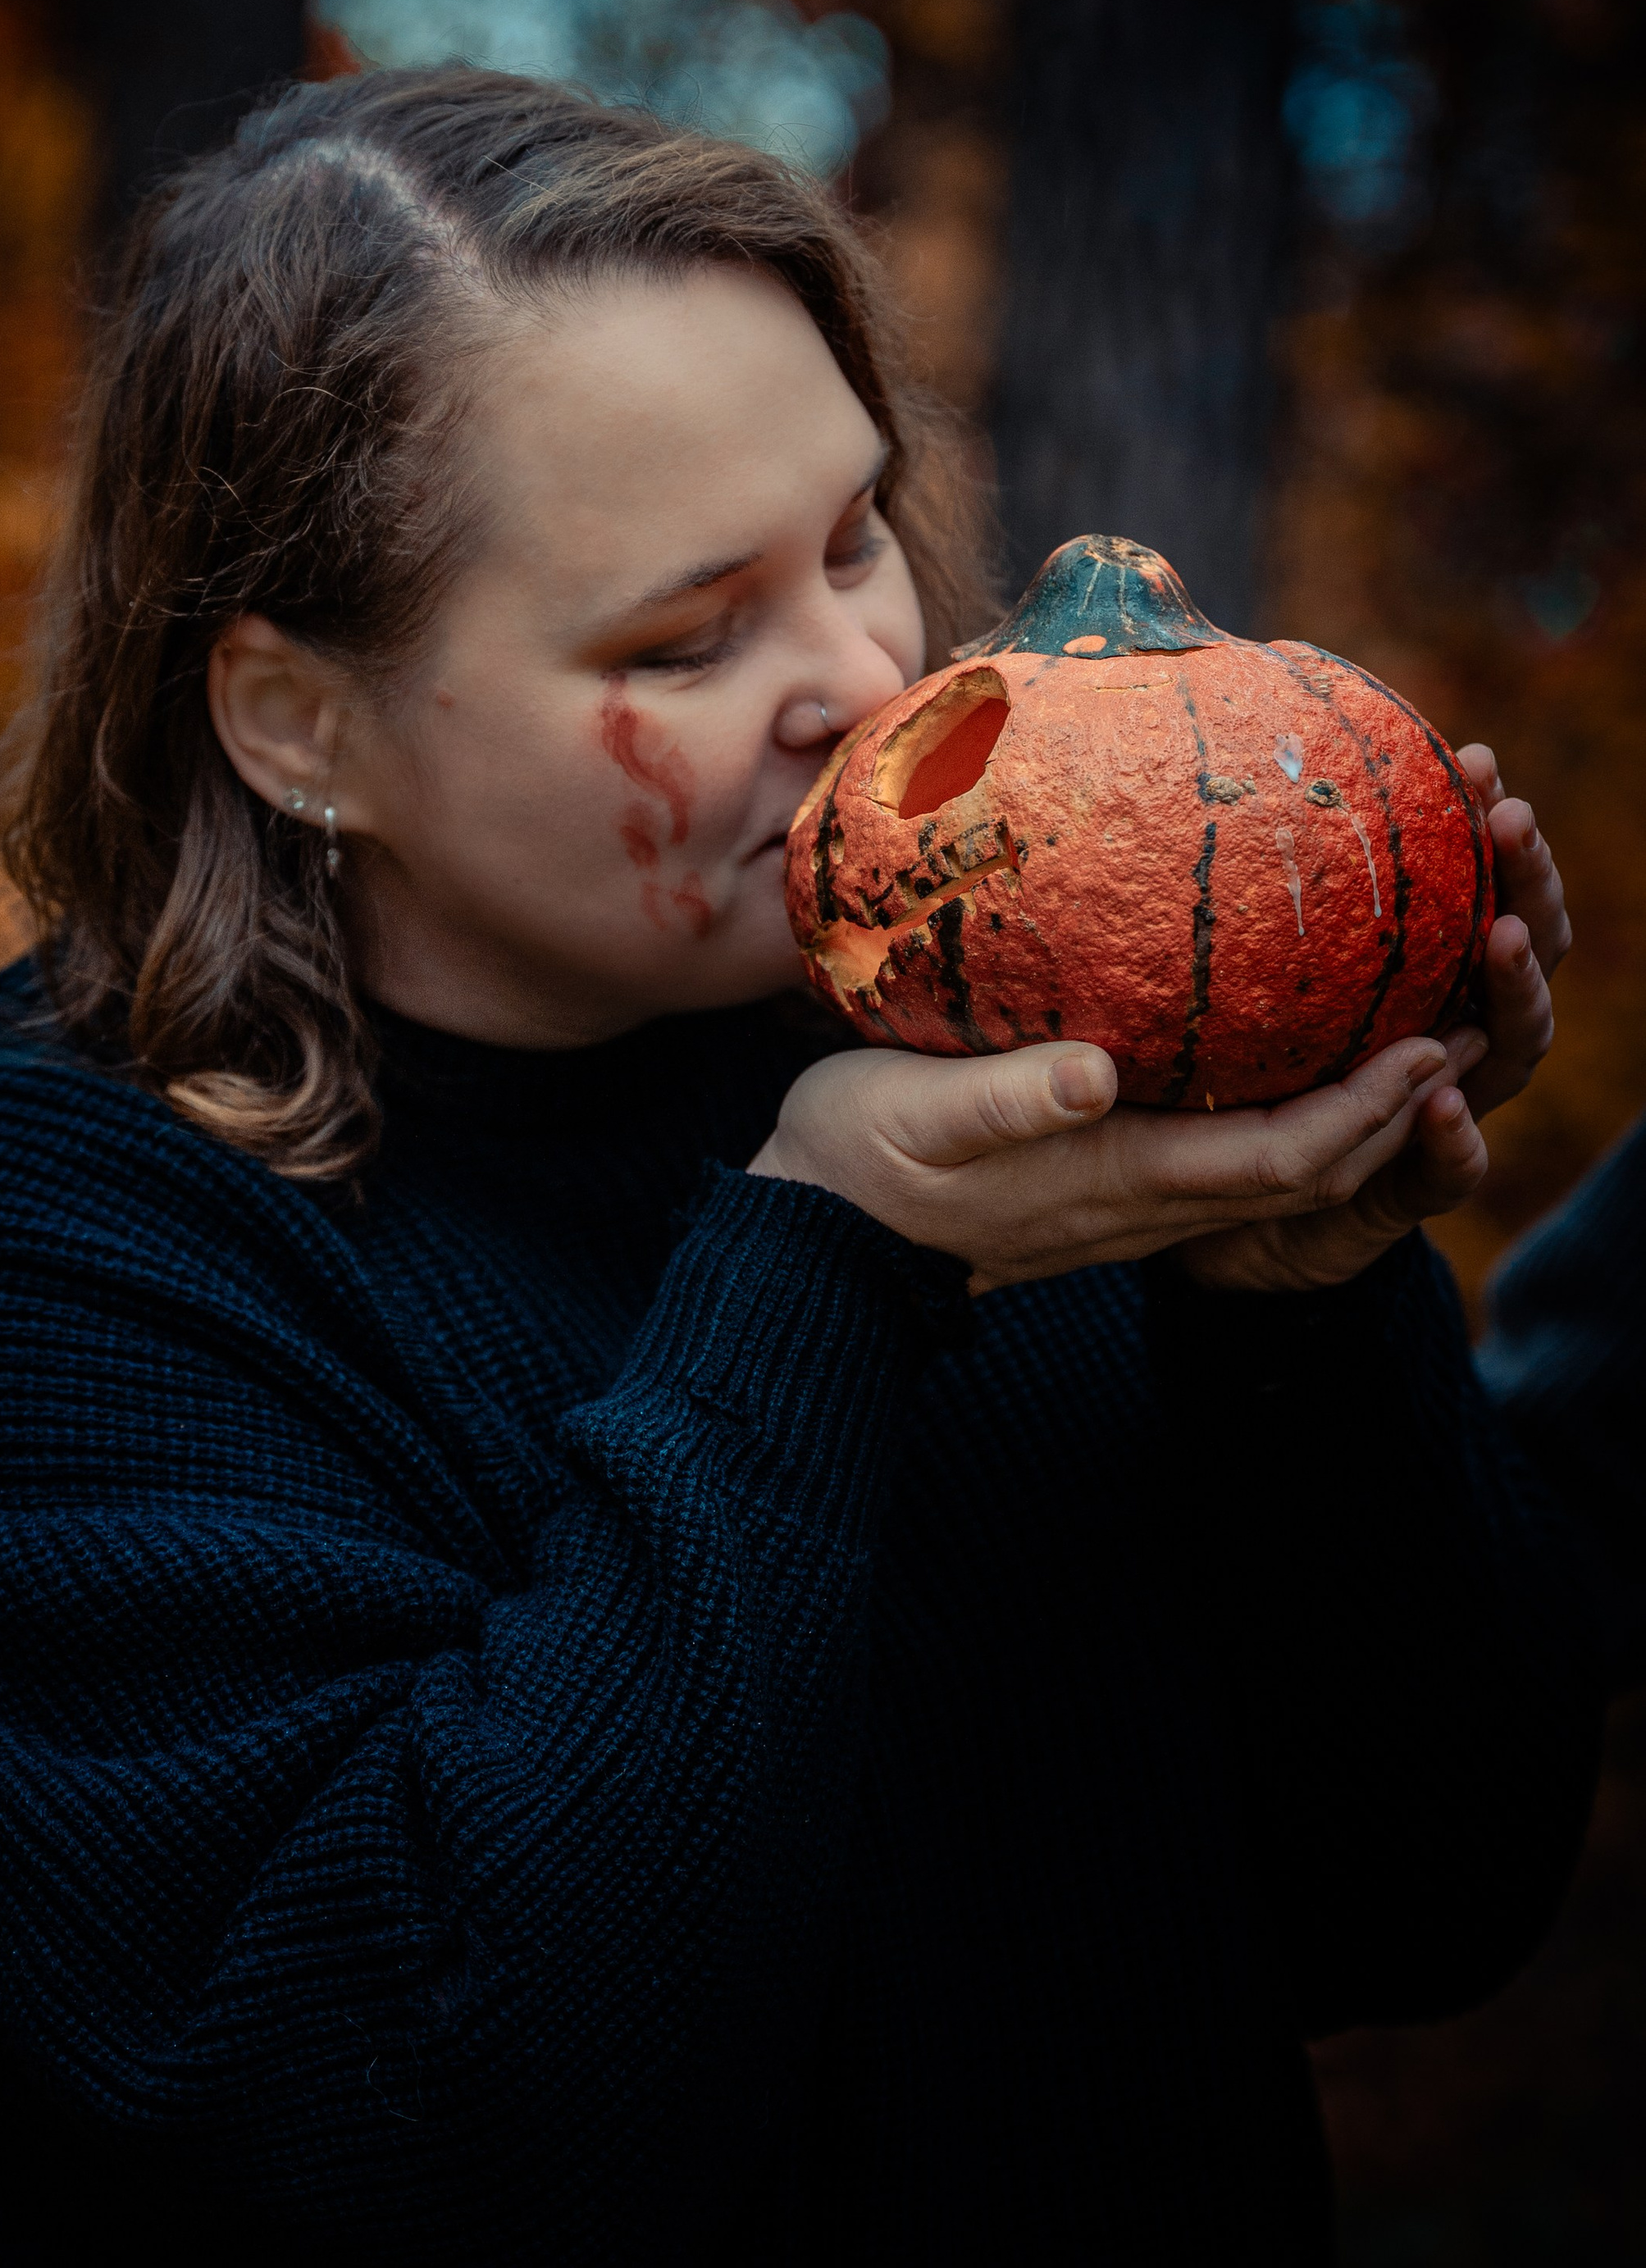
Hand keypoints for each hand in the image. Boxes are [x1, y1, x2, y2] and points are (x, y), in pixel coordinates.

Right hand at [749, 1032, 1460, 1294]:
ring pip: (1274, 1181)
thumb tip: (1092, 1078)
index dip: (1366, 1109)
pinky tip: (1286, 1071)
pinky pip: (1228, 1170)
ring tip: (1401, 1046)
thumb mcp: (917, 1110)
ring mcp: (1125, 1211)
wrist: (809, 1238)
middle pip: (1305, 1176)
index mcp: (1115, 1177)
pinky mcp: (1100, 1196)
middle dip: (1391, 1113)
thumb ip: (1008, 1097)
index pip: (1281, 1157)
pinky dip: (1288, 1127)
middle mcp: (1140, 1205)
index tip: (1429, 1043)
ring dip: (1352, 1123)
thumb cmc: (855, 1158)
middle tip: (1459, 1030)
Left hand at [1182, 740, 1570, 1289]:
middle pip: (1517, 956)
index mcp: (1408, 982)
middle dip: (1528, 888)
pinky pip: (1443, 1171)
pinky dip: (1453, 1138)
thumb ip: (1207, 903)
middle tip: (1511, 821)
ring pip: (1508, 1050)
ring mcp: (1431, 1115)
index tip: (1482, 758)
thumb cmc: (1202, 1075)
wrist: (1197, 1215)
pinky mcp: (1402, 1197)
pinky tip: (1440, 1103)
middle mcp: (1439, 1038)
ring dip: (1513, 992)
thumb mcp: (1203, 984)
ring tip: (1499, 938)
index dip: (1487, 829)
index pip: (1474, 890)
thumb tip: (1150, 780)